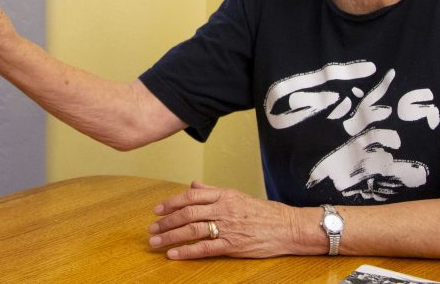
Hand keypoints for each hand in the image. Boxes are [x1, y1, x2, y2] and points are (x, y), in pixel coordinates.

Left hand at [148, 181, 301, 258]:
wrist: (287, 227)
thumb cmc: (263, 212)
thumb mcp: (237, 195)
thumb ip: (212, 191)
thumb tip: (192, 185)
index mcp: (223, 196)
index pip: (190, 197)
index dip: (171, 203)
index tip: (157, 210)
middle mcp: (223, 209)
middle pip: (187, 214)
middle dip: (166, 222)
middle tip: (151, 229)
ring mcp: (227, 228)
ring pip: (192, 230)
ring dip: (170, 236)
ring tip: (156, 242)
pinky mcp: (233, 245)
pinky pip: (205, 248)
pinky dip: (187, 251)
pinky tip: (174, 254)